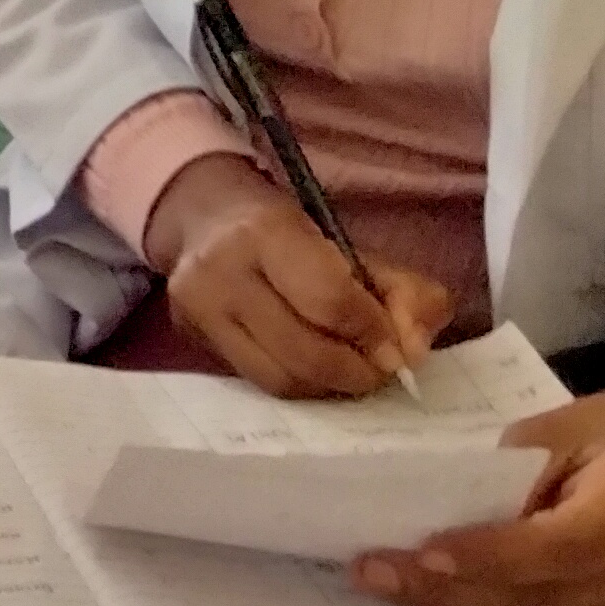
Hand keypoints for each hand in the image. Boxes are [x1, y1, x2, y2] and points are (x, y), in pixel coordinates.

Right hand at [150, 155, 451, 398]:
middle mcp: (221, 272)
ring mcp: (198, 309)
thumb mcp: (351, 245)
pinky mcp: (190, 336)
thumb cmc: (290, 232)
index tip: (397, 348)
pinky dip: (301, 386)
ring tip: (352, 372)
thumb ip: (402, 291)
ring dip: (330, 387)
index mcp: (266, 232)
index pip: (329, 300)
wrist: (204, 218)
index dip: (373, 333)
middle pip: (303, 351)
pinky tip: (317, 373)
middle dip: (356, 371)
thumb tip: (414, 353)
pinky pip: (259, 382)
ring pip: (279, 378)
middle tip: (380, 370)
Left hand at [354, 383, 604, 605]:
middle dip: (449, 591)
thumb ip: (512, 474)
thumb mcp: (567, 425)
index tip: (419, 556)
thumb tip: (441, 519)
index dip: (490, 557)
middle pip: (544, 596)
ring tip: (387, 586)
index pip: (563, 545)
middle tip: (371, 572)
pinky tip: (441, 600)